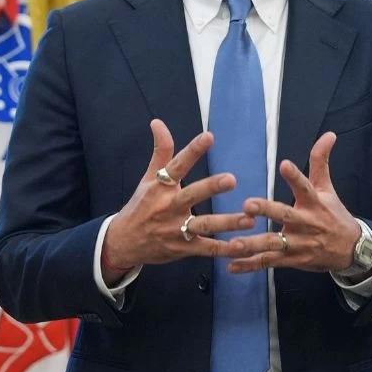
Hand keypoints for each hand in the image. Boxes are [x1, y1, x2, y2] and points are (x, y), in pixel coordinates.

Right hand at [102, 120, 257, 277]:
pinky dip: (224, 249)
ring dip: (227, 222)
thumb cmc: (140, 206)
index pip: (177, 165)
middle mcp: (168, 207)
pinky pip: (206, 248)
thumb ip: (161, 151)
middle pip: (191, 195)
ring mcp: (175, 229)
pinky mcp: (183, 248)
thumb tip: (158, 122)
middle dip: (211, 187)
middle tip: (232, 179)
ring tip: (249, 219)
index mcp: (161, 187)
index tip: (209, 136)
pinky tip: (243, 246)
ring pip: (203, 225)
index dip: (192, 151)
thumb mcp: (148, 178)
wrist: (122, 243)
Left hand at [225, 132, 362, 273]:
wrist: (351, 249)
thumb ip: (321, 161)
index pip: (305, 187)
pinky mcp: (292, 260)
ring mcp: (298, 244)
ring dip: (252, 245)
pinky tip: (231, 266)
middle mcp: (306, 223)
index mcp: (314, 203)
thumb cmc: (334, 215)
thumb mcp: (328, 188)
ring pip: (273, 244)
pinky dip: (250, 265)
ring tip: (232, 244)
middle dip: (267, 211)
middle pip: (286, 216)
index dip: (295, 176)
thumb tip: (329, 134)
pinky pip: (269, 263)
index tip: (284, 164)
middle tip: (247, 205)